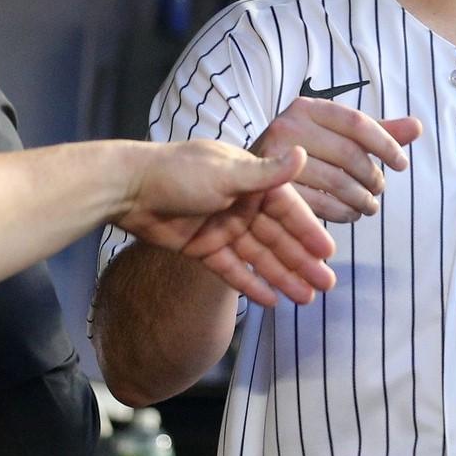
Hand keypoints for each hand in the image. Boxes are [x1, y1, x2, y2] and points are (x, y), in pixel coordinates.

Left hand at [115, 141, 337, 307]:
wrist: (127, 190)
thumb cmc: (178, 173)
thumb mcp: (226, 173)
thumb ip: (265, 173)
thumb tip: (302, 153)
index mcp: (251, 182)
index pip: (288, 210)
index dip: (308, 231)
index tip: (328, 253)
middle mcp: (241, 205)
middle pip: (278, 238)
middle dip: (302, 261)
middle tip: (326, 285)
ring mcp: (222, 228)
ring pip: (259, 257)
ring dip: (282, 276)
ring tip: (306, 298)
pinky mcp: (203, 248)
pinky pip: (232, 269)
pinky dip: (250, 284)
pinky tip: (270, 301)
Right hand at [253, 98, 423, 222]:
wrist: (251, 176)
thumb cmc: (304, 153)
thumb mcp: (336, 136)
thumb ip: (375, 132)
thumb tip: (417, 127)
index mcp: (306, 108)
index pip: (357, 122)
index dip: (386, 144)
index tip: (402, 164)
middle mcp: (288, 127)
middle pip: (348, 154)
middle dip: (373, 177)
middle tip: (380, 190)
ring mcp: (277, 159)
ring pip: (337, 182)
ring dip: (361, 199)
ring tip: (369, 205)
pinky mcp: (273, 190)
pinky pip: (320, 205)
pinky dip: (343, 214)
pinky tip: (351, 216)